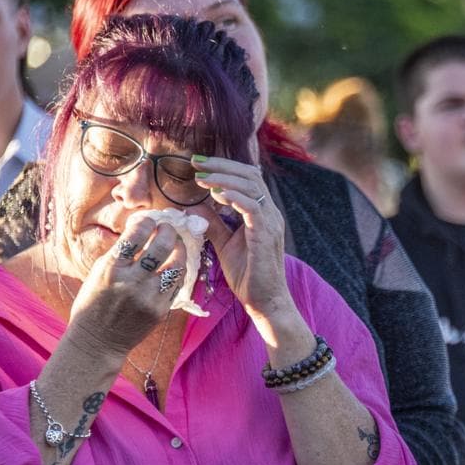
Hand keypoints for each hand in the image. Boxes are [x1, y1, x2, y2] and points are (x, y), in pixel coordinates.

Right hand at [67, 216, 184, 355]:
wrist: (98, 341)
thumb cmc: (93, 303)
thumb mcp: (98, 273)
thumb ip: (120, 254)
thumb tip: (141, 230)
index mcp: (111, 269)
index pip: (135, 236)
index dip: (146, 222)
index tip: (149, 220)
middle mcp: (132, 282)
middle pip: (161, 247)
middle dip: (168, 231)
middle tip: (167, 227)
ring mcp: (149, 297)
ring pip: (176, 266)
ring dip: (179, 250)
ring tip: (176, 244)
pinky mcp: (161, 310)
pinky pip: (177, 285)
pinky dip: (178, 271)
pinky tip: (175, 264)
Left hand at [193, 156, 296, 323]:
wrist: (265, 301)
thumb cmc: (247, 276)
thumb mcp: (224, 245)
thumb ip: (213, 224)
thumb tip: (193, 207)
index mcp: (262, 213)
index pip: (247, 179)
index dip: (224, 168)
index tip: (198, 165)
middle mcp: (270, 213)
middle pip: (250, 175)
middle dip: (222, 166)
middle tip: (197, 164)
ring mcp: (270, 222)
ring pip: (252, 186)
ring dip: (224, 178)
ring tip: (202, 178)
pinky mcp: (266, 234)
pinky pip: (253, 207)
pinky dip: (234, 196)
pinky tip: (216, 194)